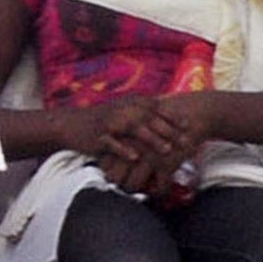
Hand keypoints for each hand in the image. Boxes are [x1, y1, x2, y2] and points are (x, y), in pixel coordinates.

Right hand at [68, 96, 184, 195]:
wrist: (71, 124)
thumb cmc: (104, 122)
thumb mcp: (125, 113)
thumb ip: (145, 115)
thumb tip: (167, 123)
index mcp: (131, 103)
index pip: (157, 108)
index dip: (174, 116)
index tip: (190, 126)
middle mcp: (122, 109)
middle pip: (150, 119)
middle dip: (170, 130)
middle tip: (186, 142)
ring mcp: (110, 122)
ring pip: (134, 129)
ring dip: (152, 139)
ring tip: (167, 150)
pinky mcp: (98, 135)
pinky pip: (112, 143)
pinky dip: (123, 149)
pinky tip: (135, 158)